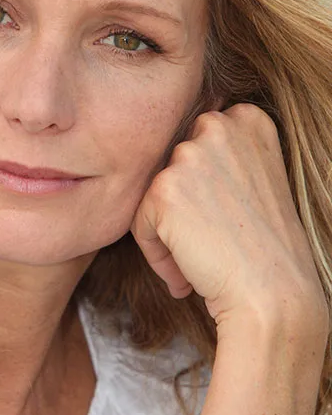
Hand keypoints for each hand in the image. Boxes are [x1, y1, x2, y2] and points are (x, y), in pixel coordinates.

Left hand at [130, 103, 328, 334]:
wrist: (274, 296)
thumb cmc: (266, 248)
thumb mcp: (255, 179)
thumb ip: (221, 155)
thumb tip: (175, 153)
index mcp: (247, 118)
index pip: (196, 142)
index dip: (204, 188)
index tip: (223, 217)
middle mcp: (219, 125)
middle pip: (172, 165)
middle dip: (182, 206)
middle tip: (211, 240)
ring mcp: (190, 154)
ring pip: (154, 194)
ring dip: (168, 231)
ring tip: (200, 259)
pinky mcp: (164, 189)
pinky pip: (139, 221)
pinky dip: (156, 253)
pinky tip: (186, 274)